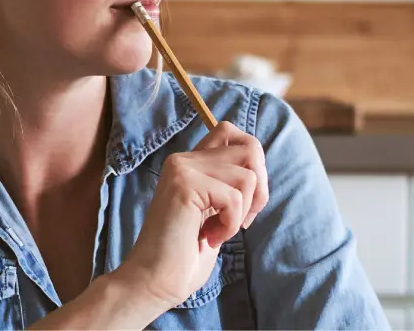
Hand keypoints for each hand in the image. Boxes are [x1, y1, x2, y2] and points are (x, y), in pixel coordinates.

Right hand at [110, 121, 269, 310]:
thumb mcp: (214, 213)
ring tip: (218, 232)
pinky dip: (231, 224)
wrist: (153, 282)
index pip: (231, 131)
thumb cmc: (184, 257)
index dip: (252, 163)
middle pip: (250, 147)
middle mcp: (184, 159)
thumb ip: (228, 186)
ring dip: (243, 212)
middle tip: (240, 218)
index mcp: (190, 163)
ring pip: (247, 175)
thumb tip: (258, 168)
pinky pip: (234, 197)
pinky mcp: (185, 184)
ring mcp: (182, 169)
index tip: (243, 201)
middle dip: (259, 188)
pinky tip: (210, 238)